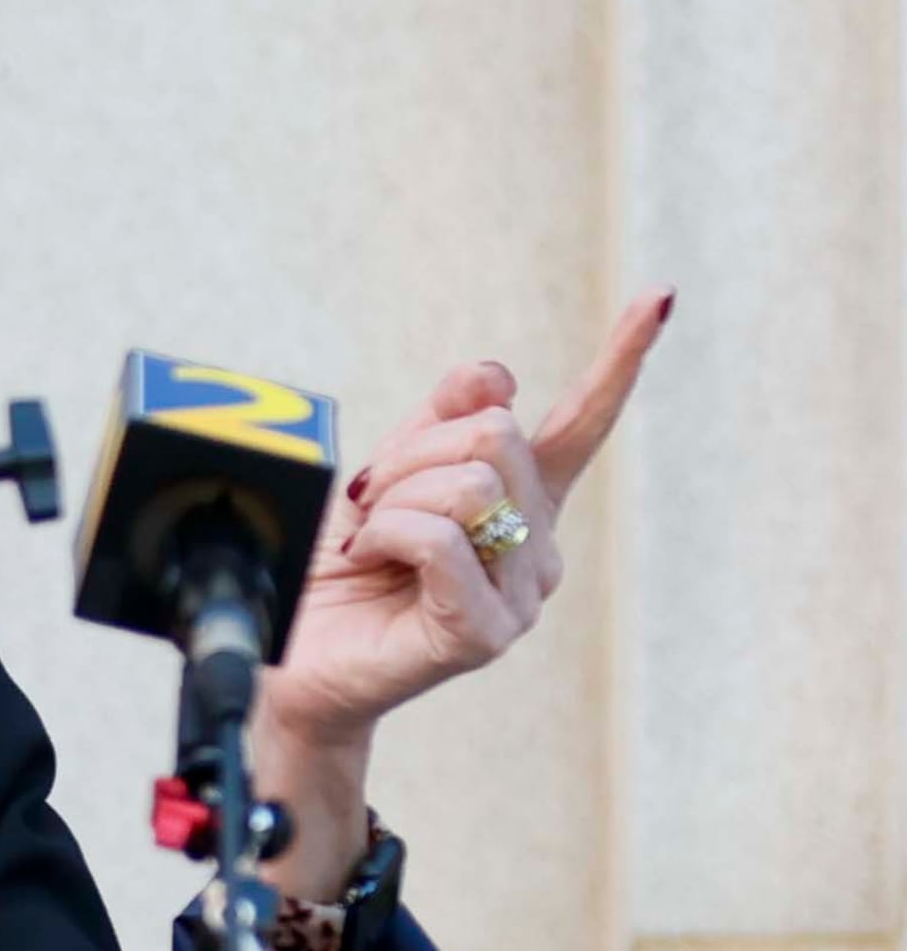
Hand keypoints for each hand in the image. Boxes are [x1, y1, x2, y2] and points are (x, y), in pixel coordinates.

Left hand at [258, 288, 673, 750]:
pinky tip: (367, 561)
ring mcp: (520, 594)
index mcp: (520, 500)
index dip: (621, 358)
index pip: (579, 421)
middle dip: (410, 452)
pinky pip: (437, 539)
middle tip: (369, 499)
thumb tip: (497, 377)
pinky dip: (384, 534)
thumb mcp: (380, 476)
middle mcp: (537, 545)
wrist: (288, 654)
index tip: (661, 297)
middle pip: (495, 435)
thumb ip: (436, 425)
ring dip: (391, 496)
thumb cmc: (331, 567)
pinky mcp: (485, 632)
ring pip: (466, 484)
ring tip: (366, 540)